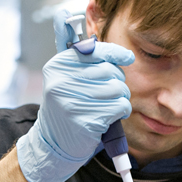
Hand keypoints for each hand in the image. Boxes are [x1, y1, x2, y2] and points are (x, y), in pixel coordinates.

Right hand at [16, 9, 134, 181]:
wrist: (54, 143)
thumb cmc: (67, 107)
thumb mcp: (65, 79)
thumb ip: (81, 59)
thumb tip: (101, 38)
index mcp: (57, 67)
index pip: (94, 51)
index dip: (115, 53)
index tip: (127, 58)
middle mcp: (62, 82)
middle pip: (110, 71)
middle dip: (118, 82)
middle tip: (111, 93)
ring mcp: (73, 103)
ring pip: (118, 89)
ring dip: (121, 98)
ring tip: (110, 106)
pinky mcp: (86, 122)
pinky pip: (120, 107)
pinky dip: (122, 112)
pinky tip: (110, 117)